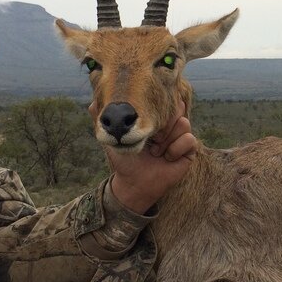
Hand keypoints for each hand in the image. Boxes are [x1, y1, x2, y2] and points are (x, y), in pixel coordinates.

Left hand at [107, 95, 196, 213]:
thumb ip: (102, 119)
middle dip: (161, 124)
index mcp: (155, 118)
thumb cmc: (124, 160)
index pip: (165, 99)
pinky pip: (190, 140)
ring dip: (167, 139)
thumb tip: (92, 103)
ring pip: (184, 123)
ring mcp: (180, 137)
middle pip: (177, 108)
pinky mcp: (189, 151)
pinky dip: (176, 149)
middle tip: (150, 138)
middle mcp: (169, 125)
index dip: (157, 107)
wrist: (133, 183)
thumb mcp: (111, 137)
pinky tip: (166, 158)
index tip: (145, 119)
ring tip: (155, 150)